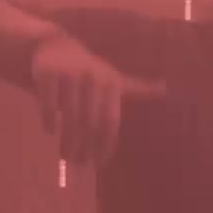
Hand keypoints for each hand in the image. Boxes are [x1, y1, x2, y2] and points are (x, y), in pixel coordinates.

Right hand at [30, 35, 165, 166]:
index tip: (99, 164)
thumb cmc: (91, 71)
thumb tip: (165, 88)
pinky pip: (47, 103)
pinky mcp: (47, 74)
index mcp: (110, 84)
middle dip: (83, 148)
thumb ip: (139, 88)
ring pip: (68, 117)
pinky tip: (50, 131)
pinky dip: (48, 120)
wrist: (58, 47)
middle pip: (88, 123)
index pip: (109, 122)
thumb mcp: (115, 79)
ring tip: (65, 156)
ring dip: (66, 141)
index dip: (104, 145)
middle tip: (79, 165)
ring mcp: (68, 76)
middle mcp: (91, 79)